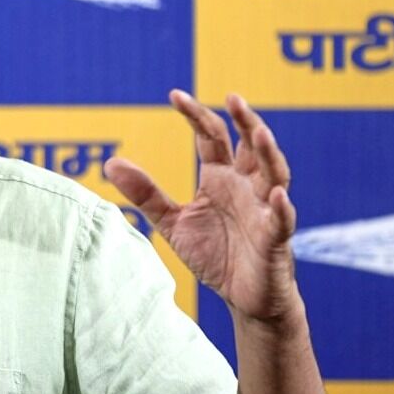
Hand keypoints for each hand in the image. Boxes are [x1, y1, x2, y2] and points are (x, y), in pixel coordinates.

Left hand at [104, 90, 299, 322]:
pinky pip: (282, 221)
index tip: (175, 95)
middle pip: (250, 146)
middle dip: (245, 121)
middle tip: (233, 98)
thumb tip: (111, 163)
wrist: (242, 298)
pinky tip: (278, 195)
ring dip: (268, 154)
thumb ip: (146, 194)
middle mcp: (247, 187)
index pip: (212, 137)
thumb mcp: (172, 222)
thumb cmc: (214, 255)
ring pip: (275, 174)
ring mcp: (265, 210)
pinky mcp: (275, 239)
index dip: (196, 116)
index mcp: (221, 178)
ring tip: (259, 134)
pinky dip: (282, 208)